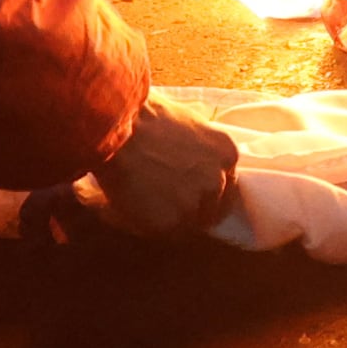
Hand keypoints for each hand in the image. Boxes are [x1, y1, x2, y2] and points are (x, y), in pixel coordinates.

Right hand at [93, 98, 242, 239]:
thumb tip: (196, 165)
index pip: (227, 187)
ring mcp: (195, 204)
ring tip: (148, 201)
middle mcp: (218, 181)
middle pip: (212, 210)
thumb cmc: (147, 115)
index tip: (192, 195)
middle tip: (168, 203)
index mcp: (227, 154)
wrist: (119, 125)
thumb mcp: (191, 122)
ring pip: (188, 224)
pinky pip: (163, 232)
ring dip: (171, 218)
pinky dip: (150, 223)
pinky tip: (137, 205)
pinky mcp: (171, 222)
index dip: (208, 193)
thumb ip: (203, 149)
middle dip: (194, 210)